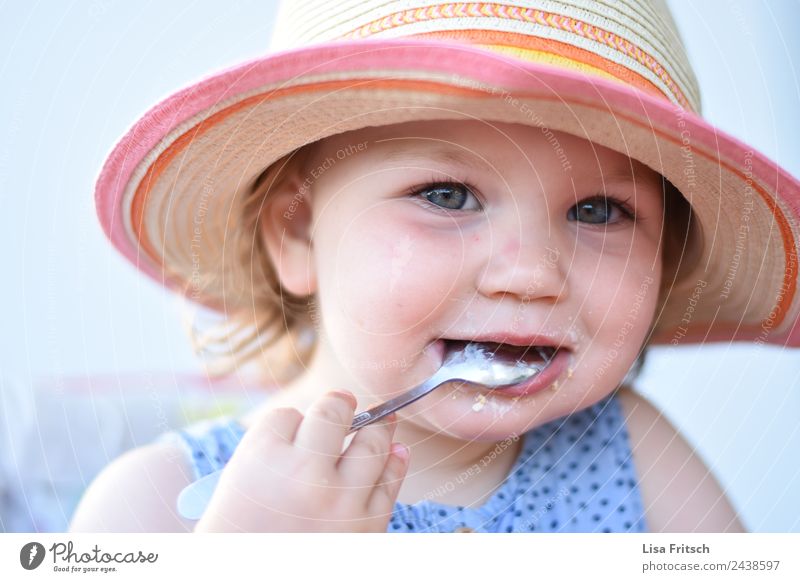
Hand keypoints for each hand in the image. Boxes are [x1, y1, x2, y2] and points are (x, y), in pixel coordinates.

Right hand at [193, 390, 409, 531]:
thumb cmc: (238, 543)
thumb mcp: (233, 491)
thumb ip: (267, 455)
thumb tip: (308, 427)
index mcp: (261, 459)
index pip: (286, 415)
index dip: (292, 422)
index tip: (296, 429)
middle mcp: (304, 472)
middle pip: (332, 414)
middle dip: (338, 405)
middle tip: (343, 403)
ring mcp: (340, 499)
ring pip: (372, 442)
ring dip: (377, 428)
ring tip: (382, 421)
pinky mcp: (368, 526)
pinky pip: (389, 483)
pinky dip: (395, 463)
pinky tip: (397, 452)